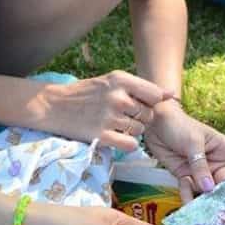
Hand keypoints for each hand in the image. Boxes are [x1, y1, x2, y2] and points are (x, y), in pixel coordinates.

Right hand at [42, 71, 169, 151]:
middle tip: (124, 117)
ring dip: (133, 131)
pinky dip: (127, 144)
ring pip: (140, 131)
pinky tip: (116, 137)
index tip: (142, 105)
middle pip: (148, 115)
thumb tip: (171, 94)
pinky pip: (131, 145)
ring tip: (116, 125)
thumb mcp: (112, 81)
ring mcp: (109, 117)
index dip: (152, 103)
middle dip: (141, 118)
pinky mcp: (101, 135)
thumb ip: (141, 87)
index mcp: (120, 80)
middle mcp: (117, 97)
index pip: (155, 95)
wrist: (53, 105)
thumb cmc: (86, 93)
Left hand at [142, 100, 224, 203]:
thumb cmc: (179, 125)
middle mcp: (215, 162)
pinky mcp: (184, 176)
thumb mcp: (193, 143)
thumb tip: (209, 189)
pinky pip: (189, 191)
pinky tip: (188, 209)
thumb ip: (200, 166)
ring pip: (207, 190)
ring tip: (209, 216)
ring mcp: (200, 170)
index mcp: (224, 148)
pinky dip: (188, 199)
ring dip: (207, 201)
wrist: (153, 124)